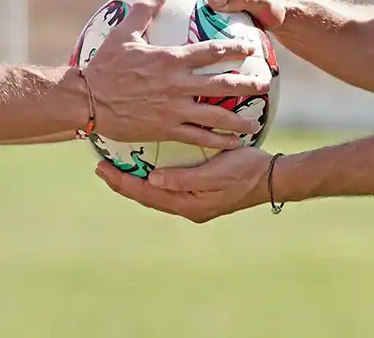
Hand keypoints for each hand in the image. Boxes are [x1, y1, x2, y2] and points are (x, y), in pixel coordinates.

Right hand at [84, 0, 268, 149]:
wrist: (87, 100)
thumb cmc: (103, 66)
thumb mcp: (122, 34)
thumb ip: (143, 12)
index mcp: (170, 59)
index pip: (211, 51)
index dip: (235, 47)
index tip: (251, 46)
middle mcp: (177, 85)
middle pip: (222, 84)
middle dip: (247, 84)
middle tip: (265, 83)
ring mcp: (174, 110)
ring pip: (215, 115)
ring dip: (238, 120)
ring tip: (255, 122)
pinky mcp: (166, 129)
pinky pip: (198, 138)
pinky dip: (218, 141)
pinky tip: (232, 144)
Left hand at [94, 146, 275, 223]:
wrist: (273, 178)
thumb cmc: (246, 171)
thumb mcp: (216, 173)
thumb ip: (184, 178)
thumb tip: (153, 179)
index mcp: (189, 205)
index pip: (147, 194)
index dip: (123, 183)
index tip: (103, 170)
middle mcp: (188, 206)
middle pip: (147, 196)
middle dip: (123, 182)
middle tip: (100, 167)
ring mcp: (194, 201)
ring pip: (156, 192)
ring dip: (135, 180)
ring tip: (116, 167)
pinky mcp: (200, 192)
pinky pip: (168, 186)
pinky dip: (152, 177)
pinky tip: (145, 166)